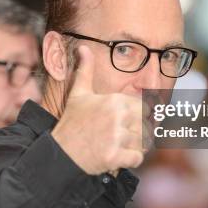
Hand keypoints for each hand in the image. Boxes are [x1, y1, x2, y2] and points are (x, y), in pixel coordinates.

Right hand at [51, 45, 147, 174]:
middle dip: (139, 132)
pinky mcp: (115, 156)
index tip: (128, 123)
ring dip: (135, 146)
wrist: (61, 152)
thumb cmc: (72, 122)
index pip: (144, 108)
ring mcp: (116, 137)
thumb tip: (84, 47)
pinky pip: (137, 158)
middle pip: (146, 125)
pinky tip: (118, 156)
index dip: (139, 117)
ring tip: (120, 146)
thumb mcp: (78, 94)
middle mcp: (117, 116)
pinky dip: (131, 160)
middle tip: (124, 137)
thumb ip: (85, 70)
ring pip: (143, 142)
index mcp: (114, 100)